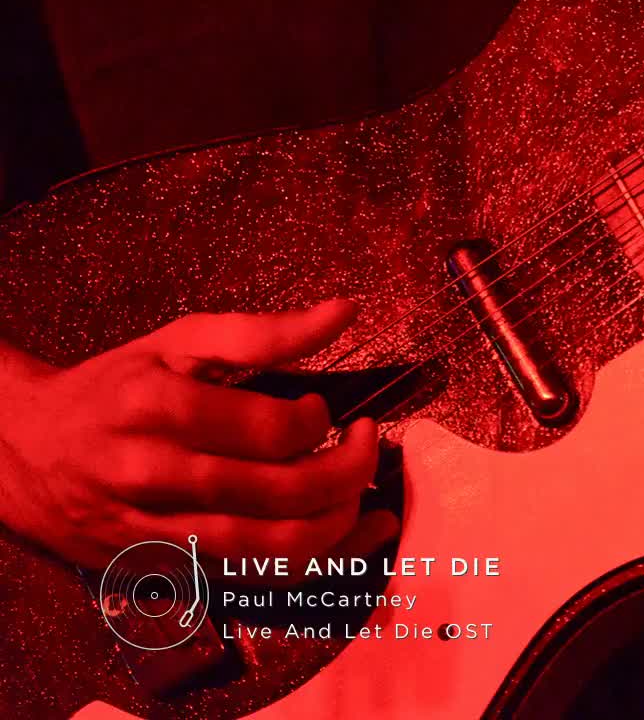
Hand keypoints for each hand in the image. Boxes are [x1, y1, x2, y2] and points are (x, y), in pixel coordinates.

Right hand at [0, 300, 395, 567]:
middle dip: (347, 472)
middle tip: (364, 446)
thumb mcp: (179, 341)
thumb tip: (345, 311)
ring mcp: (156, 531)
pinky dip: (313, 562)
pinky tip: (349, 538)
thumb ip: (265, 331)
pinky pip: (252, 578)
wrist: (23, 451)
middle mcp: (152, 476)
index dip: (317, 422)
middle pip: (279, 494)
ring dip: (339, 525)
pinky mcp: (163, 568)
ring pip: (271, 549)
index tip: (324, 410)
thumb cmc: (114, 387)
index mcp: (156, 409)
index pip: (268, 430)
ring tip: (361, 494)